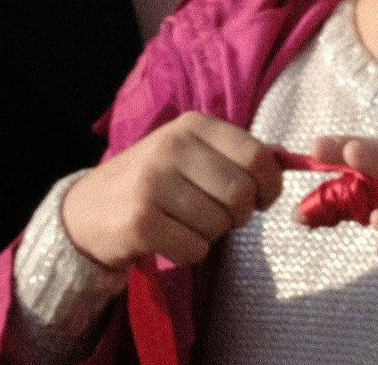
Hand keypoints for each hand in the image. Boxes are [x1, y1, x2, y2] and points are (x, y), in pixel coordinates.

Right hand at [61, 112, 283, 268]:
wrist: (86, 211)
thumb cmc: (153, 180)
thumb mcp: (192, 153)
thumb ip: (237, 154)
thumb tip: (291, 160)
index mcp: (193, 125)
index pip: (257, 155)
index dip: (269, 185)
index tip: (261, 198)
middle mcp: (172, 147)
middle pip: (241, 193)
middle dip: (240, 215)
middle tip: (220, 216)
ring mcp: (153, 183)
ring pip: (219, 224)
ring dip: (212, 234)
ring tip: (187, 223)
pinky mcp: (140, 221)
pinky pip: (194, 249)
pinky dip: (191, 252)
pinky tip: (170, 239)